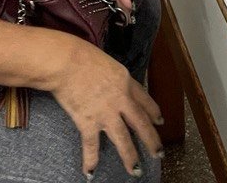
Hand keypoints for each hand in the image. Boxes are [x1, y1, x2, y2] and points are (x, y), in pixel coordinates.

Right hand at [52, 37, 162, 178]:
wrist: (67, 62)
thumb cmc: (82, 55)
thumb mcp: (107, 62)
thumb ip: (112, 77)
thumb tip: (109, 83)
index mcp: (126, 82)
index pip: (145, 100)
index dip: (153, 112)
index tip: (159, 121)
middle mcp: (121, 100)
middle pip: (141, 123)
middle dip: (151, 140)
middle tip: (159, 154)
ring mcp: (106, 113)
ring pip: (123, 139)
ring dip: (130, 157)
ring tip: (136, 171)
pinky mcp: (88, 122)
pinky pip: (91, 145)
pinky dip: (91, 160)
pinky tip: (90, 173)